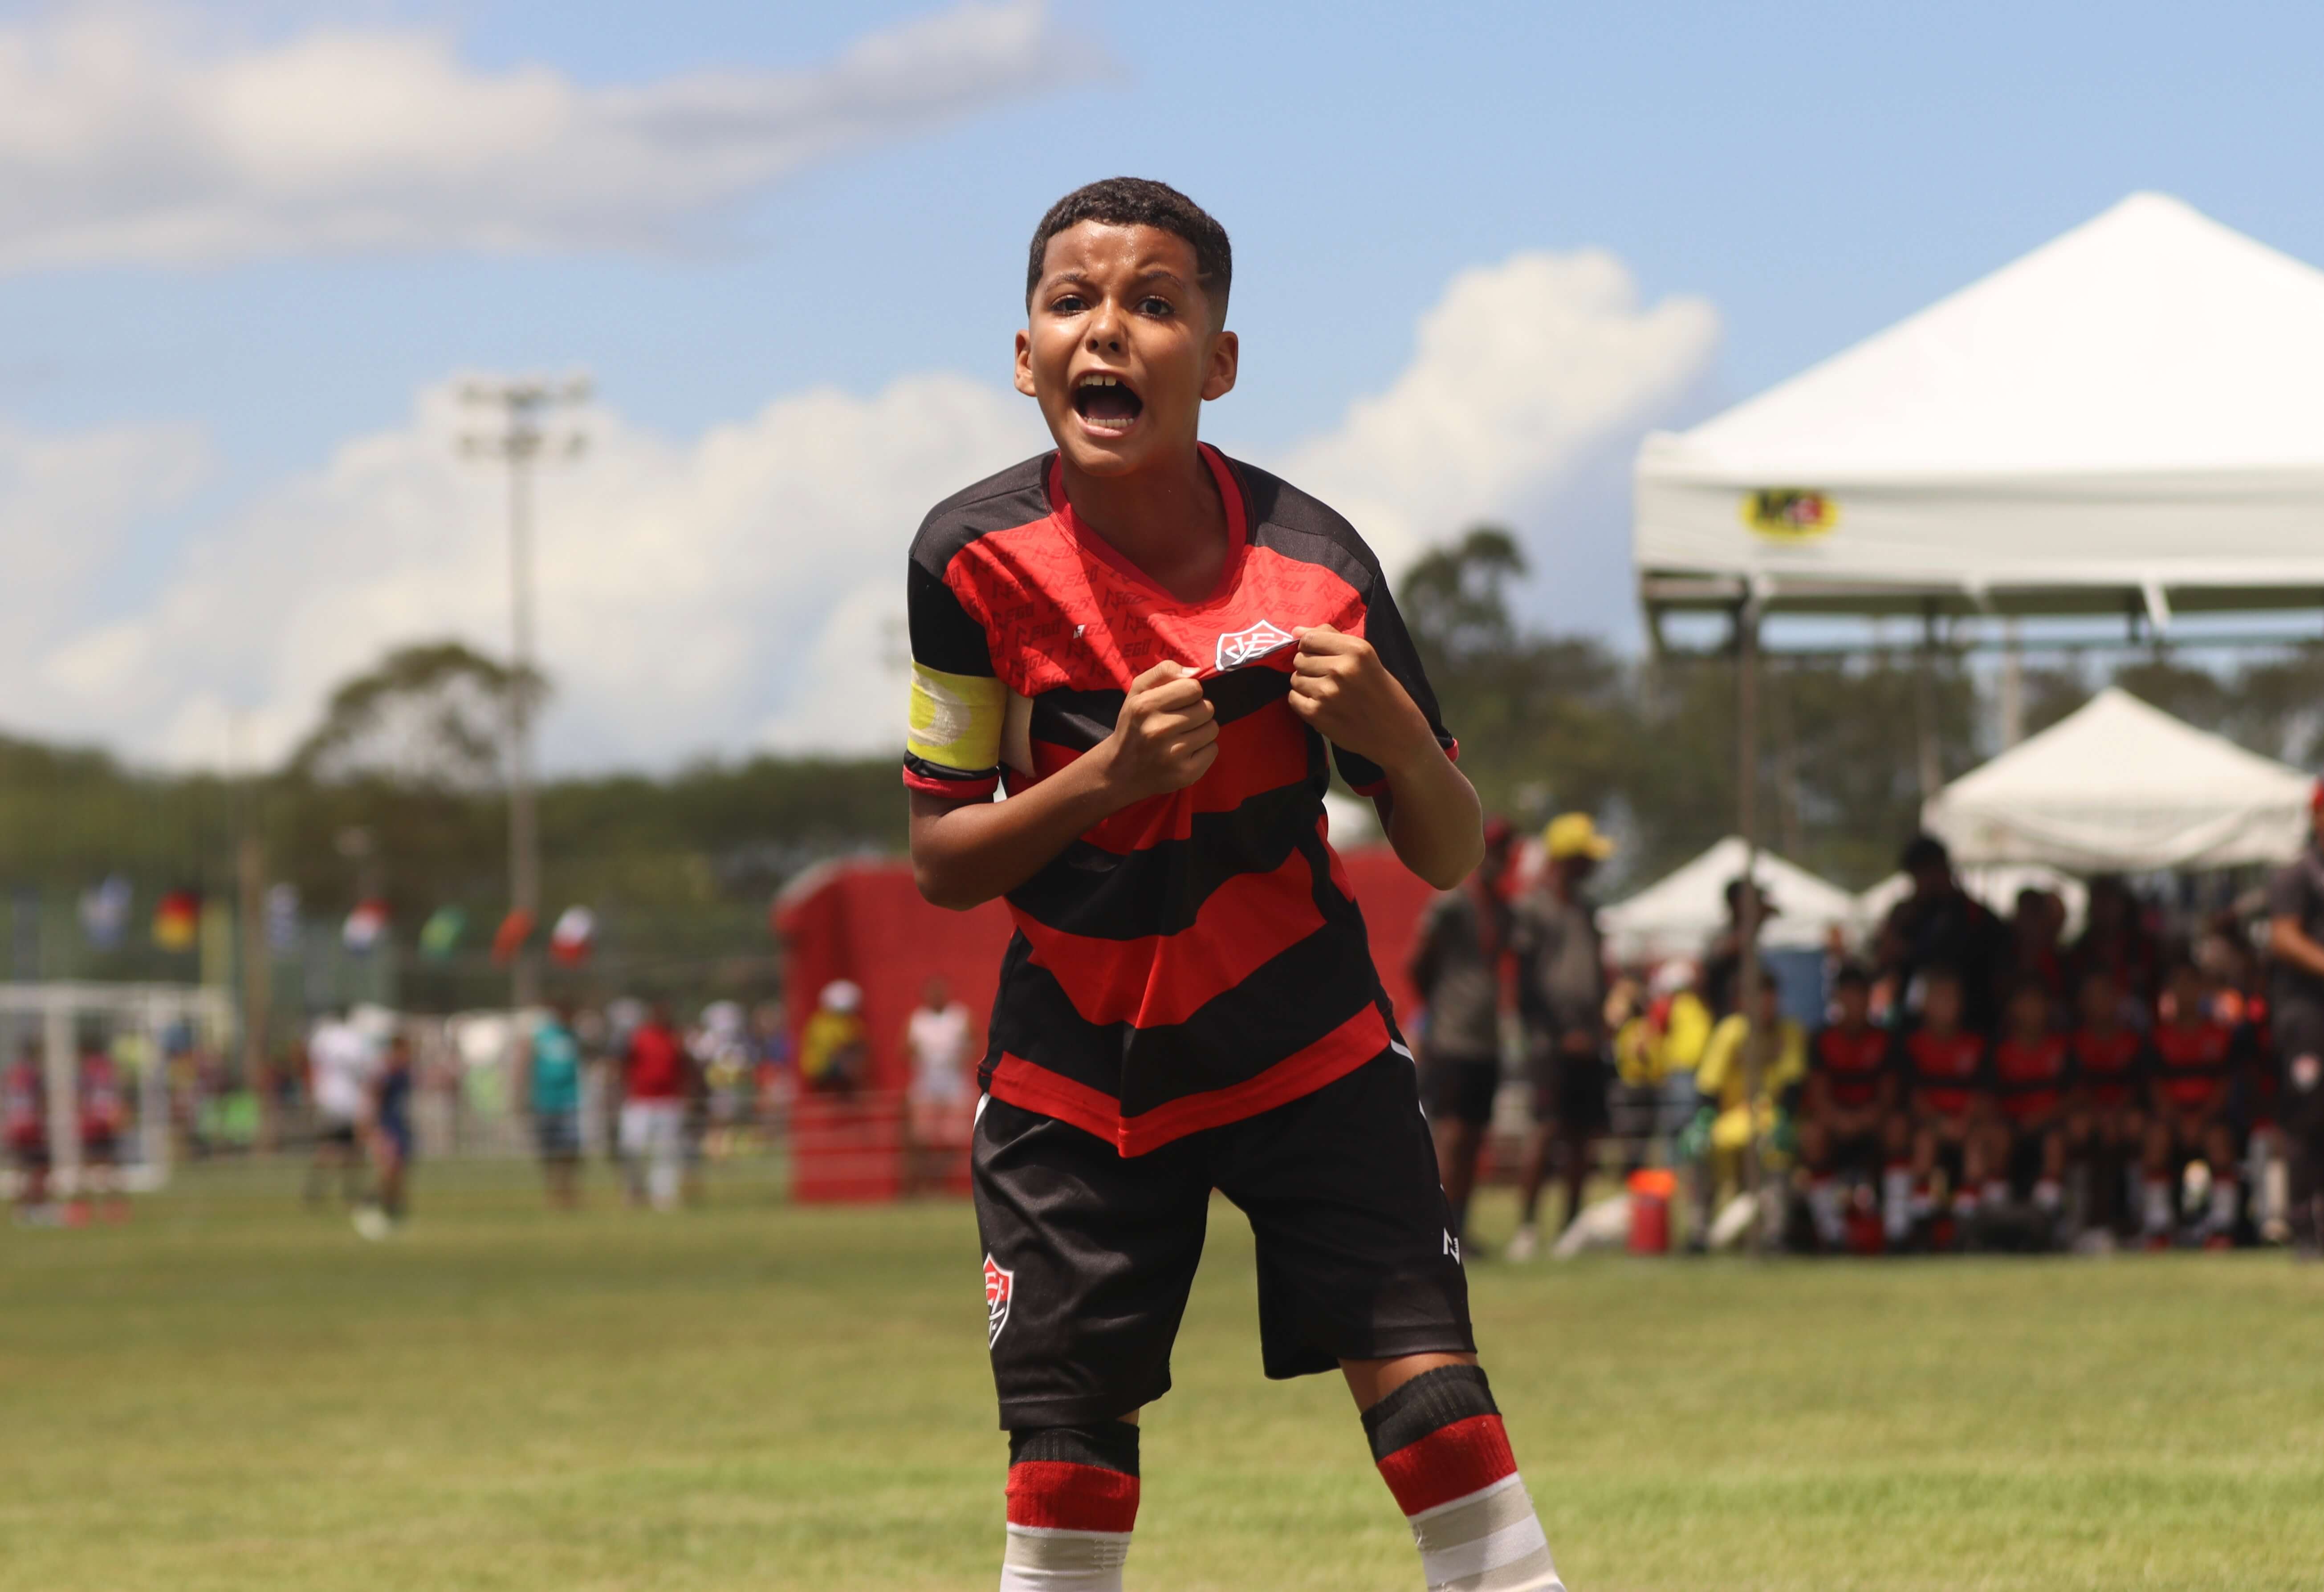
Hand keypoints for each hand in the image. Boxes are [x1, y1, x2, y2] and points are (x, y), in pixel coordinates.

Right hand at [1099, 660, 1218, 800]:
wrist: (1121, 772)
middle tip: (1182, 721)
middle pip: (1207, 708)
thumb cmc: (1134, 725)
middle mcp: (1159, 730)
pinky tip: (1186, 752)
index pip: (1193, 688)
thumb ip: (1163, 672)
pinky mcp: (1186, 774)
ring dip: (1202, 730)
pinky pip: (1213, 750)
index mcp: (1146, 706)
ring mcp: (1173, 755)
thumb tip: (1194, 672)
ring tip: (1183, 736)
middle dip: (1198, 712)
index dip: (1190, 693)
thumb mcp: (1137, 692)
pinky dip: (1204, 750)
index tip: (1180, 701)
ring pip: (1212, 729)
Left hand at [1286, 625, 1435, 769]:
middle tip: (1327, 678)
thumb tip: (1296, 630)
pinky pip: (1293, 698)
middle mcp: (1340, 668)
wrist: (1396, 733)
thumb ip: (1332, 639)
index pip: (1309, 639)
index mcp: (1356, 650)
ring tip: (1326, 692)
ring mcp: (1327, 692)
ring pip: (1295, 679)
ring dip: (1306, 684)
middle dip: (1309, 666)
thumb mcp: (1367, 658)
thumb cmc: (1383, 692)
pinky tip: (1321, 704)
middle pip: (1300, 659)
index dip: (1310, 647)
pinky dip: (1303, 701)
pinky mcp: (1317, 714)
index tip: (1319, 656)